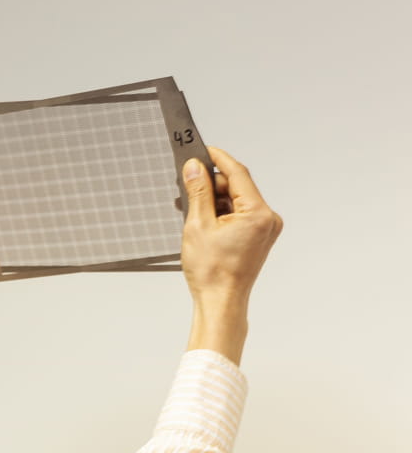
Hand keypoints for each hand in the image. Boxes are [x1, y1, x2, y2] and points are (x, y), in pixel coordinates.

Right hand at [181, 147, 282, 364]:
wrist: (220, 303)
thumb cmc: (212, 272)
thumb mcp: (198, 224)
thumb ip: (198, 191)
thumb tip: (194, 167)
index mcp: (259, 214)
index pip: (237, 173)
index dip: (217, 158)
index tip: (201, 149)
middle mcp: (268, 219)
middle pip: (236, 186)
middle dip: (210, 183)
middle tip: (185, 182)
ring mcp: (264, 229)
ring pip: (234, 200)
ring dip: (212, 200)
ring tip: (188, 207)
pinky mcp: (257, 237)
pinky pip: (237, 214)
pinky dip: (218, 212)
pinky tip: (199, 217)